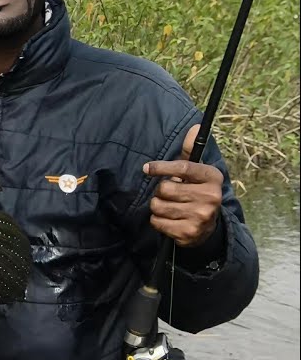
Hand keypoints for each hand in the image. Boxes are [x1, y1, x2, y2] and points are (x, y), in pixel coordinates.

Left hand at [143, 124, 223, 246]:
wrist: (208, 227)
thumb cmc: (196, 192)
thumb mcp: (196, 172)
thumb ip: (190, 151)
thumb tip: (194, 127)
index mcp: (212, 177)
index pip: (182, 167)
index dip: (161, 167)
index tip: (147, 168)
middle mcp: (211, 197)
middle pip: (165, 189)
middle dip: (160, 191)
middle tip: (169, 194)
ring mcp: (201, 216)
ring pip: (158, 205)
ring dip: (157, 206)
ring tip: (169, 206)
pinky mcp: (189, 233)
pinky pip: (157, 222)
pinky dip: (157, 221)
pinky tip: (169, 220)